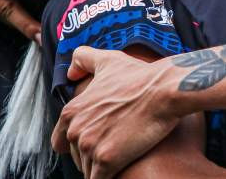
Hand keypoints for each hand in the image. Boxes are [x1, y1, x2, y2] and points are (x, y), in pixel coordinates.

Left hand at [53, 47, 181, 178]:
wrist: (164, 90)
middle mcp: (76, 130)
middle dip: (92, 156)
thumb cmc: (140, 76)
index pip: (60, 140)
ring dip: (102, 167)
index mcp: (72, 111)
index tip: (95, 143)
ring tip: (122, 157)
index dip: (77, 144)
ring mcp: (90, 147)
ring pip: (89, 170)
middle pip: (76, 157)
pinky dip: (110, 177)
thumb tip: (71, 71)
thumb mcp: (108, 61)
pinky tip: (122, 170)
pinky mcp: (107, 161)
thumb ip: (83, 59)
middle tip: (114, 147)